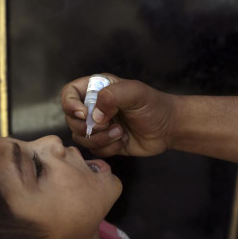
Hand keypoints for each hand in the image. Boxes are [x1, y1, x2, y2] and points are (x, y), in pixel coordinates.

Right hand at [61, 73, 175, 156]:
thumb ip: (112, 97)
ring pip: (80, 137)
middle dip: (89, 127)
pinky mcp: (104, 142)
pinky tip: (123, 141)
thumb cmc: (153, 105)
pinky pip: (93, 150)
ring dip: (100, 139)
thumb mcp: (135, 92)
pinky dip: (108, 148)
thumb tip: (94, 115)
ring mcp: (98, 126)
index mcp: (97, 89)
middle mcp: (93, 107)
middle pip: (71, 119)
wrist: (168, 128)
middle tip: (111, 124)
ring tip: (120, 133)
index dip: (70, 104)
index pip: (68, 93)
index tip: (84, 114)